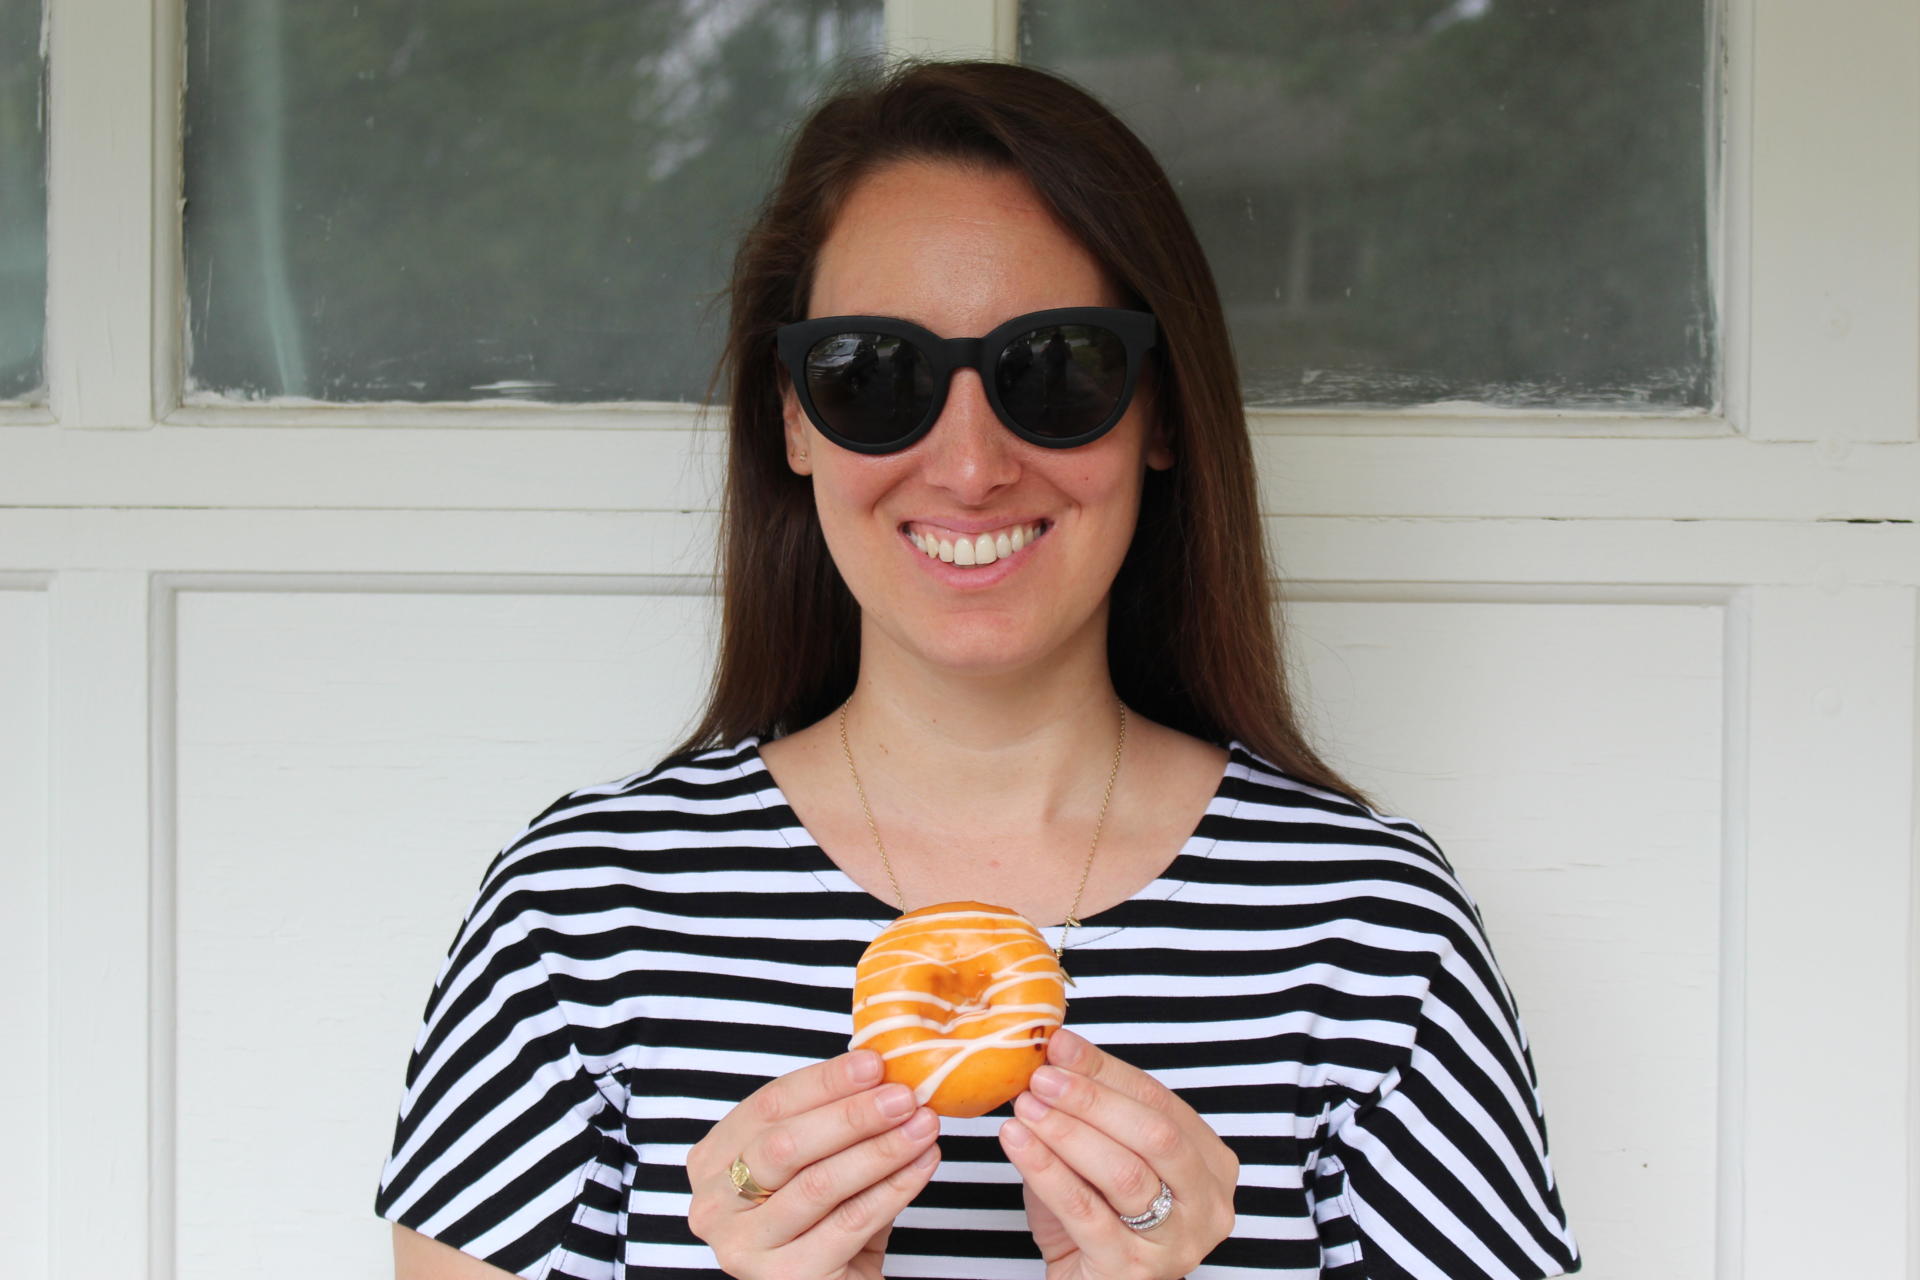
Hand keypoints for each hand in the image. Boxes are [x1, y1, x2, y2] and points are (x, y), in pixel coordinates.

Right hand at [686, 1049, 941, 1279]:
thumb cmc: (826, 1222)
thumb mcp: (821, 1164)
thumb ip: (837, 1124)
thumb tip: (885, 1075)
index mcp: (714, 1161)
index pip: (767, 1106)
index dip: (824, 1081)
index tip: (875, 1063)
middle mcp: (714, 1205)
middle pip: (785, 1144)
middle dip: (851, 1115)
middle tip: (904, 1096)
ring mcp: (743, 1247)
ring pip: (819, 1184)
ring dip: (880, 1149)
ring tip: (923, 1126)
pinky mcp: (784, 1279)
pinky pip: (849, 1223)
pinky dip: (893, 1189)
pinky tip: (922, 1165)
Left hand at [997, 1029, 1237, 1278]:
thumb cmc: (1095, 1216)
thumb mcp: (1099, 1154)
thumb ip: (1091, 1110)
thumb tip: (1058, 1049)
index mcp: (1210, 1163)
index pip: (1159, 1101)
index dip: (1106, 1070)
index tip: (1059, 1045)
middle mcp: (1207, 1204)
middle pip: (1154, 1134)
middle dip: (1093, 1099)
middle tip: (1043, 1076)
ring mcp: (1176, 1243)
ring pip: (1124, 1173)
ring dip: (1068, 1132)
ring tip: (1025, 1106)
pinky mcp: (1134, 1272)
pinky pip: (1087, 1212)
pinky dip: (1047, 1171)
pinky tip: (1017, 1142)